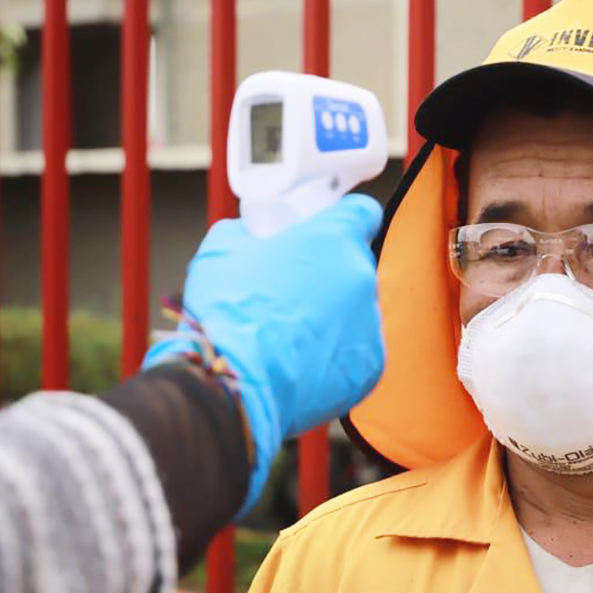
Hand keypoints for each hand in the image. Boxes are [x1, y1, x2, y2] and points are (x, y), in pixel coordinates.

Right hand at [143, 194, 385, 515]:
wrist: (232, 380)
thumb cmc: (227, 310)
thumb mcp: (222, 248)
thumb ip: (246, 233)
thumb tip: (248, 237)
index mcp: (335, 238)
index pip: (363, 213)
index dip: (344, 221)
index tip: (328, 232)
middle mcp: (362, 277)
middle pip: (354, 267)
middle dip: (328, 276)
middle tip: (291, 292)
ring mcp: (370, 324)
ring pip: (355, 312)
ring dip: (332, 318)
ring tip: (291, 335)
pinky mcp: (370, 366)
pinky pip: (357, 354)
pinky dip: (334, 357)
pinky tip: (303, 362)